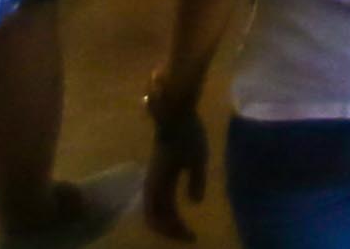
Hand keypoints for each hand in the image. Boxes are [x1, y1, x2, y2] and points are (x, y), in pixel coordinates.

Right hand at [139, 86, 210, 229]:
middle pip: (155, 218)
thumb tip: (195, 203)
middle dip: (170, 230)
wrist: (175, 114)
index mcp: (159, 184)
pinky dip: (167, 212)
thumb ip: (196, 181)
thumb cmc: (188, 134)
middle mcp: (152, 185)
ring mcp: (153, 180)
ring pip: (155, 210)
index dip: (174, 231)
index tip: (192, 237)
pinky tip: (179, 214)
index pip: (161, 217)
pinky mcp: (158, 175)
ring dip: (168, 223)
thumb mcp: (197, 158)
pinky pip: (158, 201)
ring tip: (185, 229)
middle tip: (189, 236)